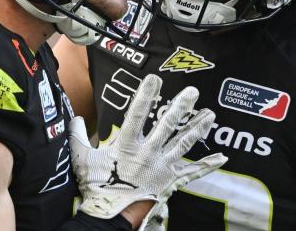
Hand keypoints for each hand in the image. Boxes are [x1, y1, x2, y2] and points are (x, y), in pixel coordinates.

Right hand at [68, 74, 226, 219]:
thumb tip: (73, 118)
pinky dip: (208, 165)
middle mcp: (149, 152)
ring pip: (184, 143)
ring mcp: (162, 166)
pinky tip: (223, 157)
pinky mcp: (171, 181)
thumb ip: (77, 137)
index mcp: (127, 145)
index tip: (155, 78)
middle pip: (168, 125)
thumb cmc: (97, 188)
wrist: (111, 217)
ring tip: (211, 114)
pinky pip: (193, 172)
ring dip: (199, 128)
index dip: (146, 94)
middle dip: (181, 107)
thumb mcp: (82, 159)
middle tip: (193, 92)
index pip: (137, 113)